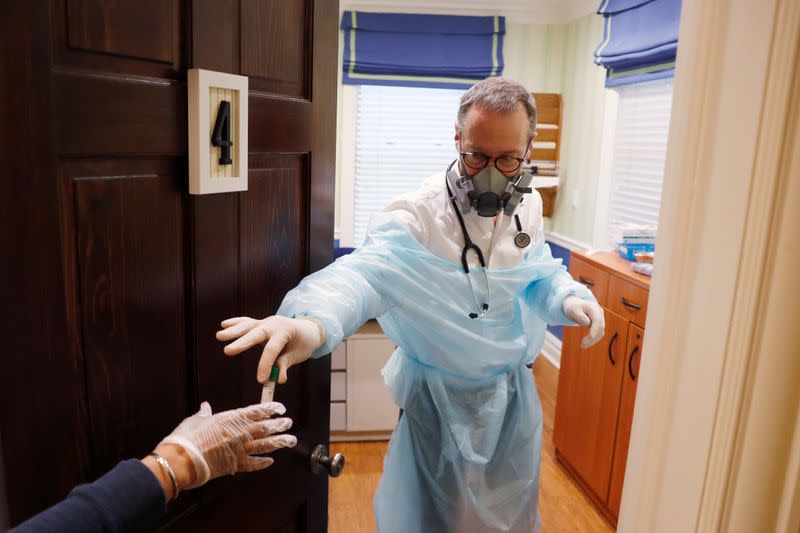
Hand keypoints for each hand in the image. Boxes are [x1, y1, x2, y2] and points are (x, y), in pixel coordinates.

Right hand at [158, 401, 295, 491]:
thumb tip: (205, 407)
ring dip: (280, 442)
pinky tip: (270, 461)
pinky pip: (254, 464)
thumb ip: (204, 414)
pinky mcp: (235, 465)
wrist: (181, 460)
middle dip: (279, 425)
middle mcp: (239, 433)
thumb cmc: (186, 439)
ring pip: (265, 445)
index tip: (280, 408)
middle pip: (265, 427)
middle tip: (288, 423)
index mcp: (231, 419)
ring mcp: (239, 450)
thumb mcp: (196, 420)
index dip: (271, 409)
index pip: (256, 411)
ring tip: (290, 440)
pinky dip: (263, 463)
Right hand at [216, 315, 324, 383]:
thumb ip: (285, 365)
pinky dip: (235, 323)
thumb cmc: (304, 343)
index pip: (272, 349)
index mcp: (285, 331)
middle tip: (228, 351)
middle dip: (242, 343)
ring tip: (219, 336)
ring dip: (233, 331)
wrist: (309, 328)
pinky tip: (223, 325)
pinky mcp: (261, 323)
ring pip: (248, 325)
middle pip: (256, 333)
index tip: (261, 380)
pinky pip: (247, 322)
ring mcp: (266, 321)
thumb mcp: (298, 354)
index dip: (266, 365)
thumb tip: (278, 379)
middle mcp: (273, 324)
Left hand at [562, 295, 604, 347]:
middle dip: (592, 337)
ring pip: (601, 332)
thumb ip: (580, 316)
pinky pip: (598, 333)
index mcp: (594, 308)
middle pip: (600, 327)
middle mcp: (600, 313)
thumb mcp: (573, 310)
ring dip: (593, 340)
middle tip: (582, 345)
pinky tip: (585, 343)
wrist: (574, 304)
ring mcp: (601, 318)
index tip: (590, 337)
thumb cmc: (573, 307)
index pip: (597, 320)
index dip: (595, 329)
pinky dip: (593, 339)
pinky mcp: (599, 324)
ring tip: (582, 345)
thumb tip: (588, 324)